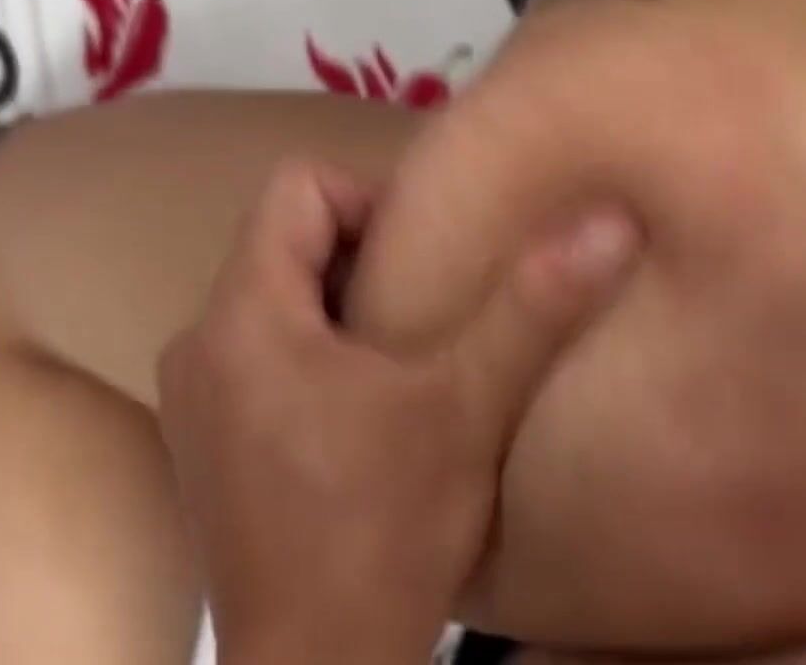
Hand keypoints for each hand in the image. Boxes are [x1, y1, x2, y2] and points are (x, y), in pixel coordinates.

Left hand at [156, 160, 639, 663]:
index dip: (377, 199)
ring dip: (349, 324)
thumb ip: (533, 306)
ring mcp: (194, 408)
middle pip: (287, 249)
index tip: (440, 254)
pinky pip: (263, 370)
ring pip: (278, 312)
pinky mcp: (208, 457)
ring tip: (420, 370)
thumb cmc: (382, 530)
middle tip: (445, 312)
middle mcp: (198, 348)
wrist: (316, 663)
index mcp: (243, 317)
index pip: (297, 187)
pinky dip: (319, 374)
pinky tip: (379, 429)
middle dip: (372, 265)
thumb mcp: (469, 408)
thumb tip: (610, 218)